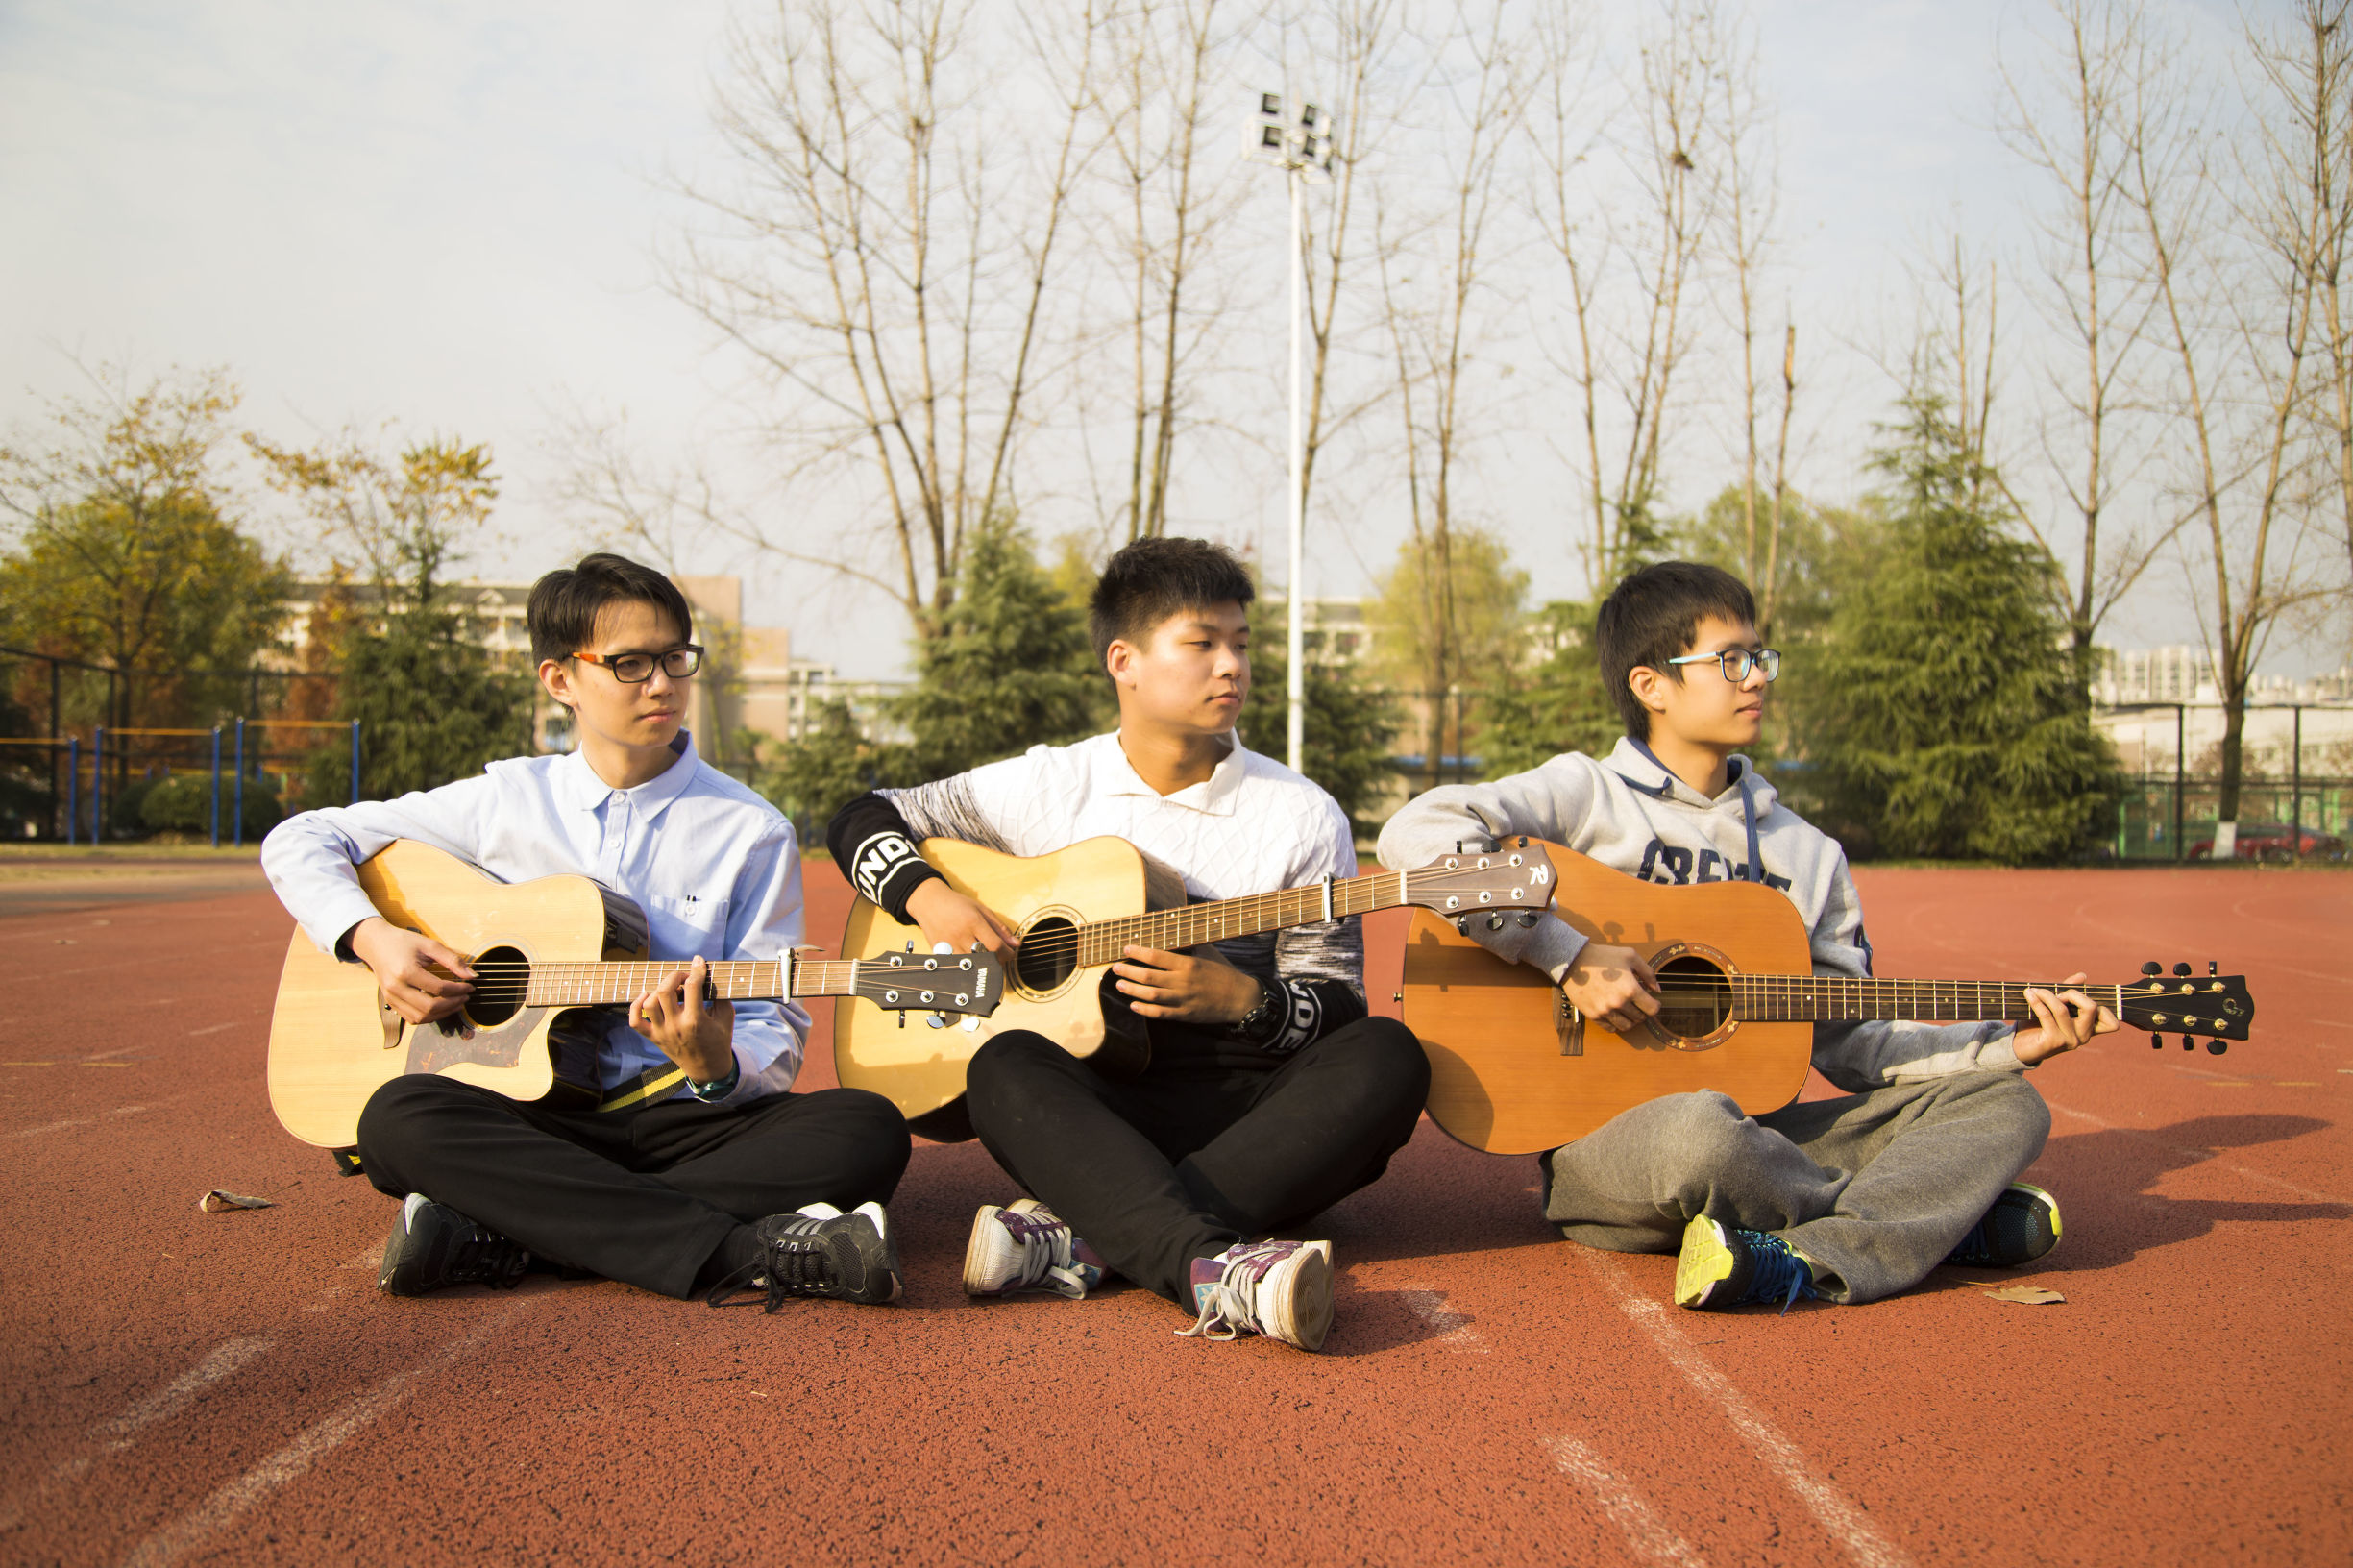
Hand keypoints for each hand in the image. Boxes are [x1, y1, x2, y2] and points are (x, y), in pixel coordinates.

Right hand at [349, 916, 474, 1029]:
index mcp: (406, 972)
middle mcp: (396, 988)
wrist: (376, 944)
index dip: (459, 990)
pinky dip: (428, 1017)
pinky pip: (412, 1018)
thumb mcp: (430, 945)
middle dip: (452, 1004)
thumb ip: (452, 960)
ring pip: (420, 1017)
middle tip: (465, 997)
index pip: (439, 989)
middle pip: (430, 1007)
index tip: (470, 986)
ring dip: (442, 1014)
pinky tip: (440, 1008)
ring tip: (456, 1003)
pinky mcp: (390, 1003)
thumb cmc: (403, 942)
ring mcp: (391, 998)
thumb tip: (472, 976)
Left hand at [627, 954, 736, 1082]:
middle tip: (684, 977)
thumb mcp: (726, 1017)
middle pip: (665, 991)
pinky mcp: (653, 1038)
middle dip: (675, 976)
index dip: (696, 969)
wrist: (707, 1068)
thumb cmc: (719, 1040)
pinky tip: (646, 996)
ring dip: (659, 989)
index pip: (692, 986)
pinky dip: (635, 1005)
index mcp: (696, 1021)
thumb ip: (719, 995)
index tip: (698, 962)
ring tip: (671, 990)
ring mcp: (662, 1033)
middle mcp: (675, 1027)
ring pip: (649, 1003)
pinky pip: (634, 1021)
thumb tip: (708, 975)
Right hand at [905, 879, 1019, 955]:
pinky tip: (972, 959)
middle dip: (998, 960)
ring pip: (972, 966)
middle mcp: (960, 935)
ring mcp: (949, 946)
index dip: (1008, 953)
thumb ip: (1000, 928)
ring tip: (986, 958)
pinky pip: (958, 966)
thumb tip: (1016, 944)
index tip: (1011, 953)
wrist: (929, 902)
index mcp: (973, 922)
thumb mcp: (981, 910)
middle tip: (1000, 956)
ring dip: (983, 965)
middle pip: (985, 958)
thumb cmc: (957, 904)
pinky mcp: (939, 953)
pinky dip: (968, 966)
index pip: (996, 946)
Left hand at [1111, 943, 1263, 1024]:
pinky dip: (1145, 1009)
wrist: (1240, 998)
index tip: (1126, 949)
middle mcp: (1183, 982)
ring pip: (1150, 995)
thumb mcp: (1207, 955)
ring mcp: (1183, 1000)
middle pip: (1148, 976)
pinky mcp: (1185, 1014)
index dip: (1137, 953)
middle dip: (1128, 972)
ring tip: (1119, 985)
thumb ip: (1188, 949)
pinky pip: (1160, 1013)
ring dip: (1132, 990)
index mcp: (1188, 964)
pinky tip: (1134, 1005)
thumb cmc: (1224, 973)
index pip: (1156, 956)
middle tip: (1115, 968)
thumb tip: (1172, 937)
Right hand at [1562, 943, 1661, 1035]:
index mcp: (1631, 989)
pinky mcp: (1593, 1015)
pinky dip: (1615, 1023)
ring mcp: (1605, 1011)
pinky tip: (1614, 1012)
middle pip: (1640, 1018)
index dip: (1655, 1005)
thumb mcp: (1630, 956)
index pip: (1652, 1009)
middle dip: (1642, 1010)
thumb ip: (1648, 973)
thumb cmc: (1603, 956)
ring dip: (1630, 1019)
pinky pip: (1610, 1028)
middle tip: (1637, 1002)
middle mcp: (1619, 1003)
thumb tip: (1657, 990)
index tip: (1652, 1001)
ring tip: (1627, 1009)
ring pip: (1627, 1026)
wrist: (1574, 961)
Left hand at [2011, 972, 2117, 1065]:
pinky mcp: (2053, 1042)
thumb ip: (2070, 992)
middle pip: (2091, 1007)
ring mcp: (2069, 1041)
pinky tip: (2029, 994)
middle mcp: (2083, 1037)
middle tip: (2056, 994)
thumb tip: (2083, 976)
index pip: (2112, 1023)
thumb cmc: (2039, 1024)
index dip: (2100, 1005)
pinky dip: (2036, 1001)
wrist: (2019, 1046)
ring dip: (2047, 995)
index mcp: (2089, 1029)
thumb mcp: (2057, 1006)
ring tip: (2035, 991)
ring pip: (2062, 1010)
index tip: (2078, 998)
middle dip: (2072, 993)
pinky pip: (2046, 1015)